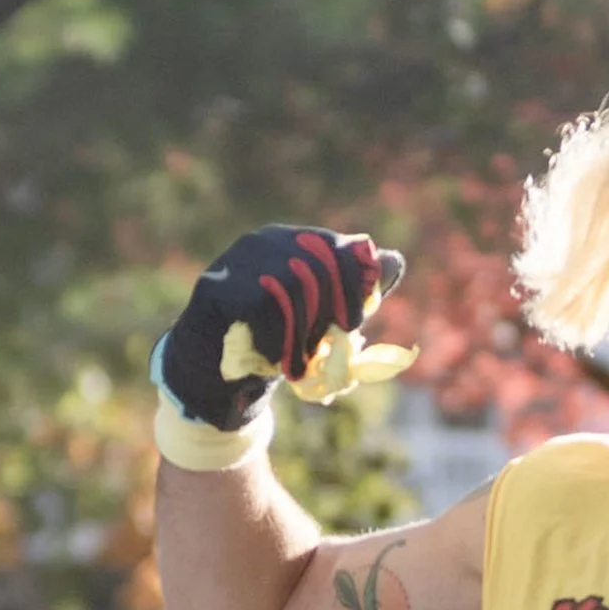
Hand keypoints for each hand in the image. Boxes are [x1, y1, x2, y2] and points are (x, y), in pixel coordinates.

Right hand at [156, 226, 404, 433]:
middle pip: (312, 266)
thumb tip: (395, 261)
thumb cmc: (277, 339)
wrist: (219, 368)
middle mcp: (265, 241)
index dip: (350, 285)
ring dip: (299, 332)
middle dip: (325, 313)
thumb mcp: (323, 318)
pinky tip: (272, 359)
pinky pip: (256, 305)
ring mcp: (236, 260)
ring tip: (298, 361)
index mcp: (294, 242)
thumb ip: (356, 292)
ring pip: (286, 286)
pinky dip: (273, 338)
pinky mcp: (213, 285)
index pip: (333, 248)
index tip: (354, 324)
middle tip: (324, 347)